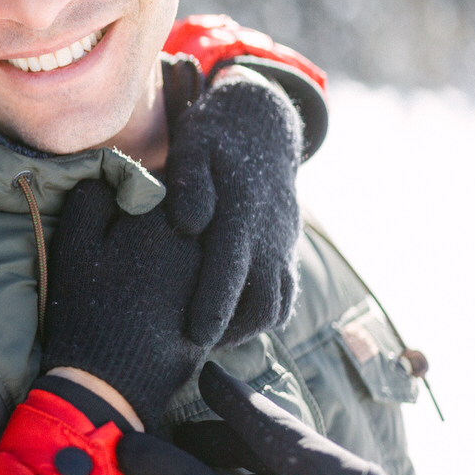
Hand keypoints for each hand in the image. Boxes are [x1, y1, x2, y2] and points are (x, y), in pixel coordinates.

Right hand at [41, 178, 202, 428]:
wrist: (110, 383)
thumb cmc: (85, 310)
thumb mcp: (75, 246)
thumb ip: (92, 197)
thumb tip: (109, 176)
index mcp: (166, 216)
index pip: (162, 180)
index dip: (141, 192)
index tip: (125, 209)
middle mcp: (202, 243)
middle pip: (191, 213)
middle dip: (170, 219)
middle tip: (137, 244)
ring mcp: (216, 279)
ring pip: (204, 249)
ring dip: (185, 251)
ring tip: (149, 275)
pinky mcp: (221, 311)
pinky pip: (211, 284)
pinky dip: (194, 285)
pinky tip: (164, 301)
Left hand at [164, 67, 303, 347]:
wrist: (260, 122)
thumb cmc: (212, 138)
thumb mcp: (194, 148)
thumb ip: (190, 184)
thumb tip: (188, 224)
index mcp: (244, 212)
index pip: (232, 267)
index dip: (215, 305)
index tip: (195, 337)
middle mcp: (270, 234)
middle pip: (262, 299)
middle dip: (231, 331)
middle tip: (190, 352)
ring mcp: (283, 243)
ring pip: (277, 303)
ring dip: (247, 328)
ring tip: (207, 343)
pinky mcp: (285, 248)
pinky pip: (284, 294)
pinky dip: (262, 316)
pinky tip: (229, 325)